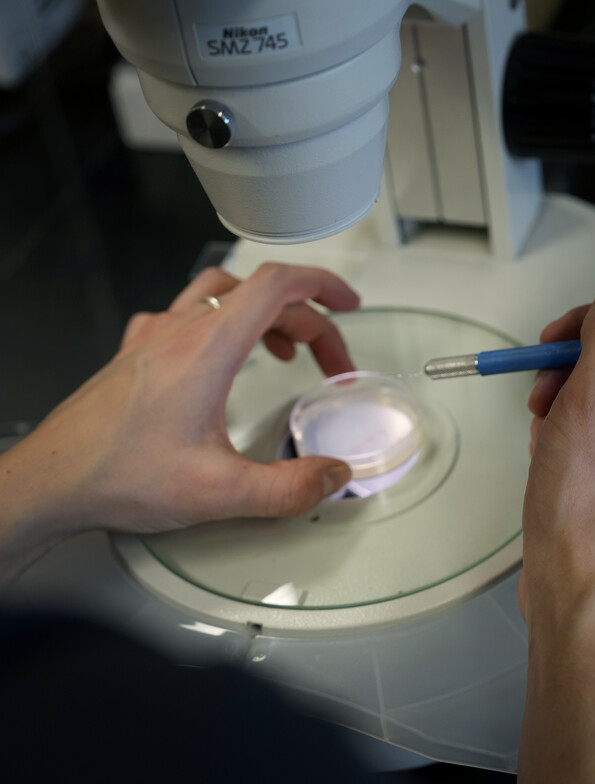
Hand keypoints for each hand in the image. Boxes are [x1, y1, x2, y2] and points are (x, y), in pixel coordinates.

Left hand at [0, 263, 359, 582]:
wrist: (49, 482)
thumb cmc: (116, 475)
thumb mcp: (219, 492)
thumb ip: (289, 488)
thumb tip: (332, 476)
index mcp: (207, 347)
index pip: (277, 284)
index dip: (323, 285)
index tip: (348, 304)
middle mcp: (179, 331)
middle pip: (259, 295)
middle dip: (308, 323)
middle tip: (329, 364)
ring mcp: (153, 338)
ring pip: (221, 295)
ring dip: (265, 313)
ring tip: (285, 347)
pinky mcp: (135, 354)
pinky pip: (186, 314)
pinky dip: (221, 323)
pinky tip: (221, 356)